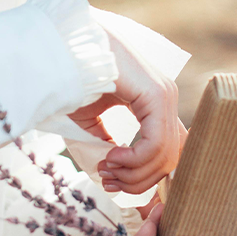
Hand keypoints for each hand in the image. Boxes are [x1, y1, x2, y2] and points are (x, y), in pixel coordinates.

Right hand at [69, 30, 185, 194]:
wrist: (67, 50)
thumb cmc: (74, 80)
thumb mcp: (91, 121)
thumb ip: (106, 145)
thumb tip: (115, 175)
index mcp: (155, 105)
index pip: (167, 152)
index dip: (142, 177)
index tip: (112, 183)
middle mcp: (166, 100)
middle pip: (168, 161)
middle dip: (136, 181)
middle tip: (107, 180)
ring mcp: (165, 97)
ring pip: (164, 157)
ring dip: (132, 173)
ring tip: (105, 167)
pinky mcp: (158, 96)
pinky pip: (156, 144)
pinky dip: (134, 160)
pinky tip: (112, 157)